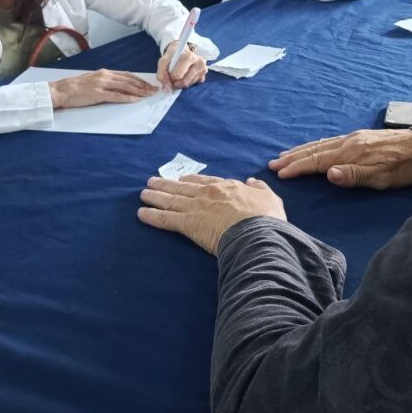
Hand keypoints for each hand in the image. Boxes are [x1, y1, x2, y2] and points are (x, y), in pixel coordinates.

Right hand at [49, 69, 157, 108]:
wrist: (60, 90)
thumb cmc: (74, 87)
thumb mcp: (92, 81)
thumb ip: (105, 82)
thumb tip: (119, 87)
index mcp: (104, 72)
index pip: (127, 75)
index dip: (140, 80)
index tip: (149, 84)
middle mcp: (105, 76)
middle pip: (129, 80)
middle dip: (144, 86)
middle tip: (154, 90)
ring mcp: (101, 84)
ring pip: (125, 87)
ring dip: (139, 91)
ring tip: (149, 95)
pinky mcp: (97, 94)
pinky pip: (115, 96)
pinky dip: (127, 98)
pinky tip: (135, 100)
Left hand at [138, 174, 286, 254]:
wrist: (257, 232)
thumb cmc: (266, 218)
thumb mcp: (270, 197)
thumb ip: (259, 189)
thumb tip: (252, 181)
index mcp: (227, 187)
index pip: (205, 181)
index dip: (191, 180)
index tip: (181, 179)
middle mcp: (208, 194)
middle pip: (182, 187)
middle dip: (166, 184)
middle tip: (152, 182)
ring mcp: (196, 207)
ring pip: (171, 200)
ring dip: (155, 196)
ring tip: (143, 193)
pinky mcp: (188, 224)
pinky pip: (166, 219)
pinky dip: (152, 216)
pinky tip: (141, 213)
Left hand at [158, 41, 207, 90]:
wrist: (181, 50)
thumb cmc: (172, 56)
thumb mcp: (163, 62)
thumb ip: (161, 75)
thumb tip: (167, 89)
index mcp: (188, 56)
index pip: (178, 75)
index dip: (171, 76)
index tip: (170, 72)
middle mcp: (199, 61)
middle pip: (185, 82)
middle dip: (176, 82)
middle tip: (174, 76)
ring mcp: (203, 69)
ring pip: (189, 85)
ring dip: (182, 83)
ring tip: (180, 74)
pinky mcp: (204, 75)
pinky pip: (194, 85)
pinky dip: (188, 82)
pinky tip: (186, 74)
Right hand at [269, 128, 411, 189]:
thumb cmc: (404, 167)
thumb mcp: (382, 177)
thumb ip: (354, 175)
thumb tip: (327, 174)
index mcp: (351, 153)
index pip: (318, 161)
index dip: (298, 167)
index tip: (280, 173)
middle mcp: (348, 142)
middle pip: (315, 150)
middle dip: (293, 158)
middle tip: (273, 163)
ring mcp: (353, 138)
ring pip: (320, 144)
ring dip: (301, 151)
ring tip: (285, 155)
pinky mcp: (359, 138)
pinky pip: (329, 142)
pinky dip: (315, 146)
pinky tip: (312, 149)